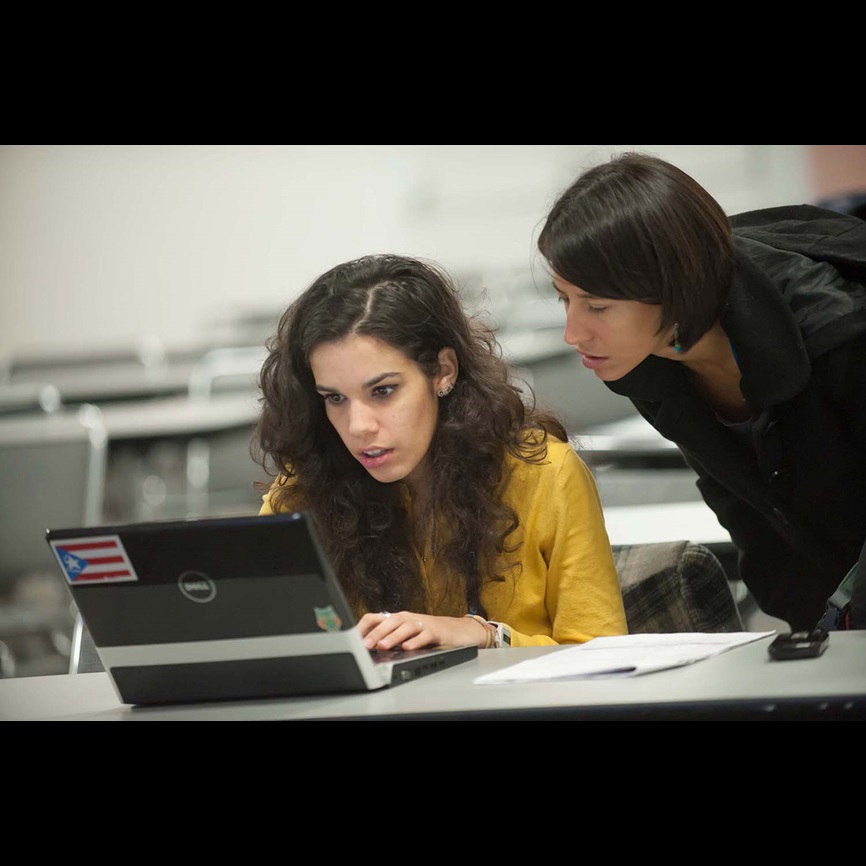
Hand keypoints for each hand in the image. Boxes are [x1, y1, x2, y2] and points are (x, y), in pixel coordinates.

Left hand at [357, 610, 491, 650]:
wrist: (459, 631)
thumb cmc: (428, 634)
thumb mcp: (405, 637)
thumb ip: (387, 640)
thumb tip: (363, 651)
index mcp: (396, 619)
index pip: (374, 618)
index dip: (361, 628)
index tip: (351, 641)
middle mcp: (408, 619)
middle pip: (389, 621)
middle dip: (375, 633)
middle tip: (364, 646)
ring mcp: (422, 624)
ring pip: (405, 627)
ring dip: (393, 636)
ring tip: (383, 646)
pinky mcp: (436, 632)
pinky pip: (424, 636)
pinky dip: (415, 642)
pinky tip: (408, 648)